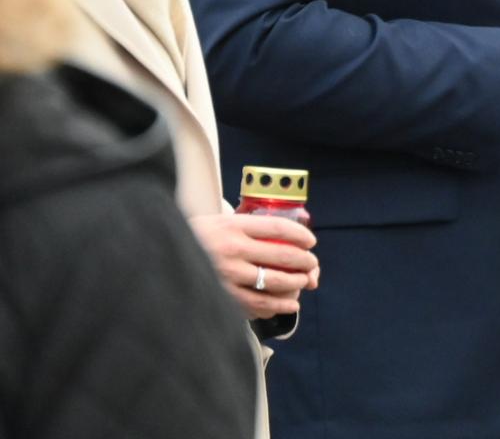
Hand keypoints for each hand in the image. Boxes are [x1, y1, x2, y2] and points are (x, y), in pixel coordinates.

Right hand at [189, 213, 318, 320]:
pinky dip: (277, 305)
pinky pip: (257, 304)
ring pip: (274, 282)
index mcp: (232, 226)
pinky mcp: (221, 297)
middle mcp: (231, 250)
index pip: (278, 228)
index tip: (311, 242)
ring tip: (303, 283)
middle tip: (312, 265)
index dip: (301, 235)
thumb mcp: (217, 223)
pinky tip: (287, 305)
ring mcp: (226, 275)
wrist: (159, 260)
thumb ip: (247, 229)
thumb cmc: (195, 241)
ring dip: (296, 284)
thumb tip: (285, 239)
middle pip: (283, 255)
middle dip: (306, 262)